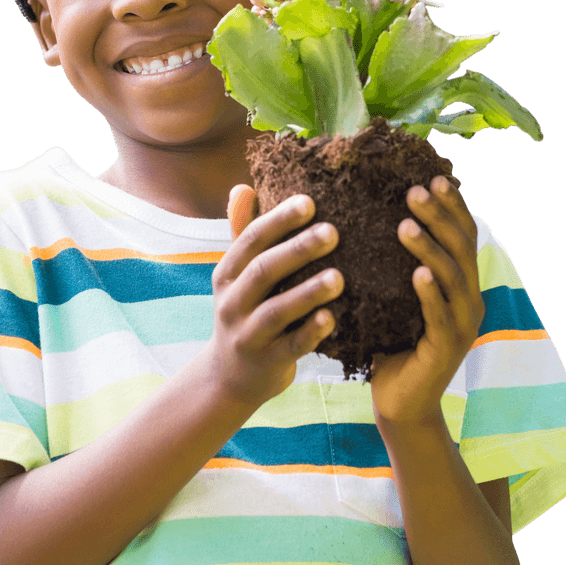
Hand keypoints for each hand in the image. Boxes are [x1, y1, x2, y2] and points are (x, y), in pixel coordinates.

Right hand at [209, 184, 343, 407]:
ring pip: (276, 311)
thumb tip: (242, 187)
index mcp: (226, 275)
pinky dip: (310, 332)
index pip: (250, 240)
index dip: (279, 220)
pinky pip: (291, 346)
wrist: (229, 378)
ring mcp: (248, 335)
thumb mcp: (235, 277)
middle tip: (333, 232)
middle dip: (297, 250)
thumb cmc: (244, 313)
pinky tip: (331, 318)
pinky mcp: (267, 363)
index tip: (310, 201)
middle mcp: (231, 303)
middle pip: (263, 271)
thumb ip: (242, 233)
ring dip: (307, 292)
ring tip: (339, 277)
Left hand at [370, 176, 484, 424]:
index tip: (431, 176)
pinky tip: (418, 272)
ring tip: (406, 225)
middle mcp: (470, 299)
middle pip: (462, 247)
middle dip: (440, 216)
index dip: (451, 206)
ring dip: (431, 247)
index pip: (462, 235)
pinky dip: (431, 292)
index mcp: (460, 284)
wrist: (399, 403)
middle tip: (415, 190)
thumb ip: (390, 266)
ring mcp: (463, 325)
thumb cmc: (390, 346)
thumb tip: (363, 219)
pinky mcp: (448, 349)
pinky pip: (441, 315)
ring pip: (452, 277)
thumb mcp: (391, 299)